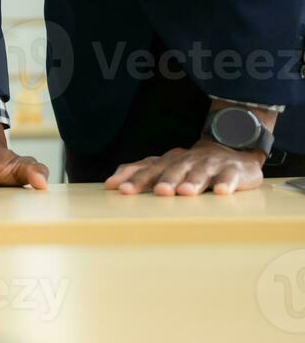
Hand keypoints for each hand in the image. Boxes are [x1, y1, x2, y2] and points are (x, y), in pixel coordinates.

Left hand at [104, 139, 264, 195]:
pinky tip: (221, 191)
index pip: (148, 168)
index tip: (120, 189)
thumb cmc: (191, 165)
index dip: (134, 178)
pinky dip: (226, 183)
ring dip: (192, 181)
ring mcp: (210, 164)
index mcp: (168, 161)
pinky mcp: (233, 170)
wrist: (232, 151)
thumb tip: (110, 185)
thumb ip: (140, 174)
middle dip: (165, 180)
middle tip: (159, 192)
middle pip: (173, 170)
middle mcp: (186, 160)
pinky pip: (229, 176)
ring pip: (200, 172)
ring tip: (185, 192)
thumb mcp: (166, 167)